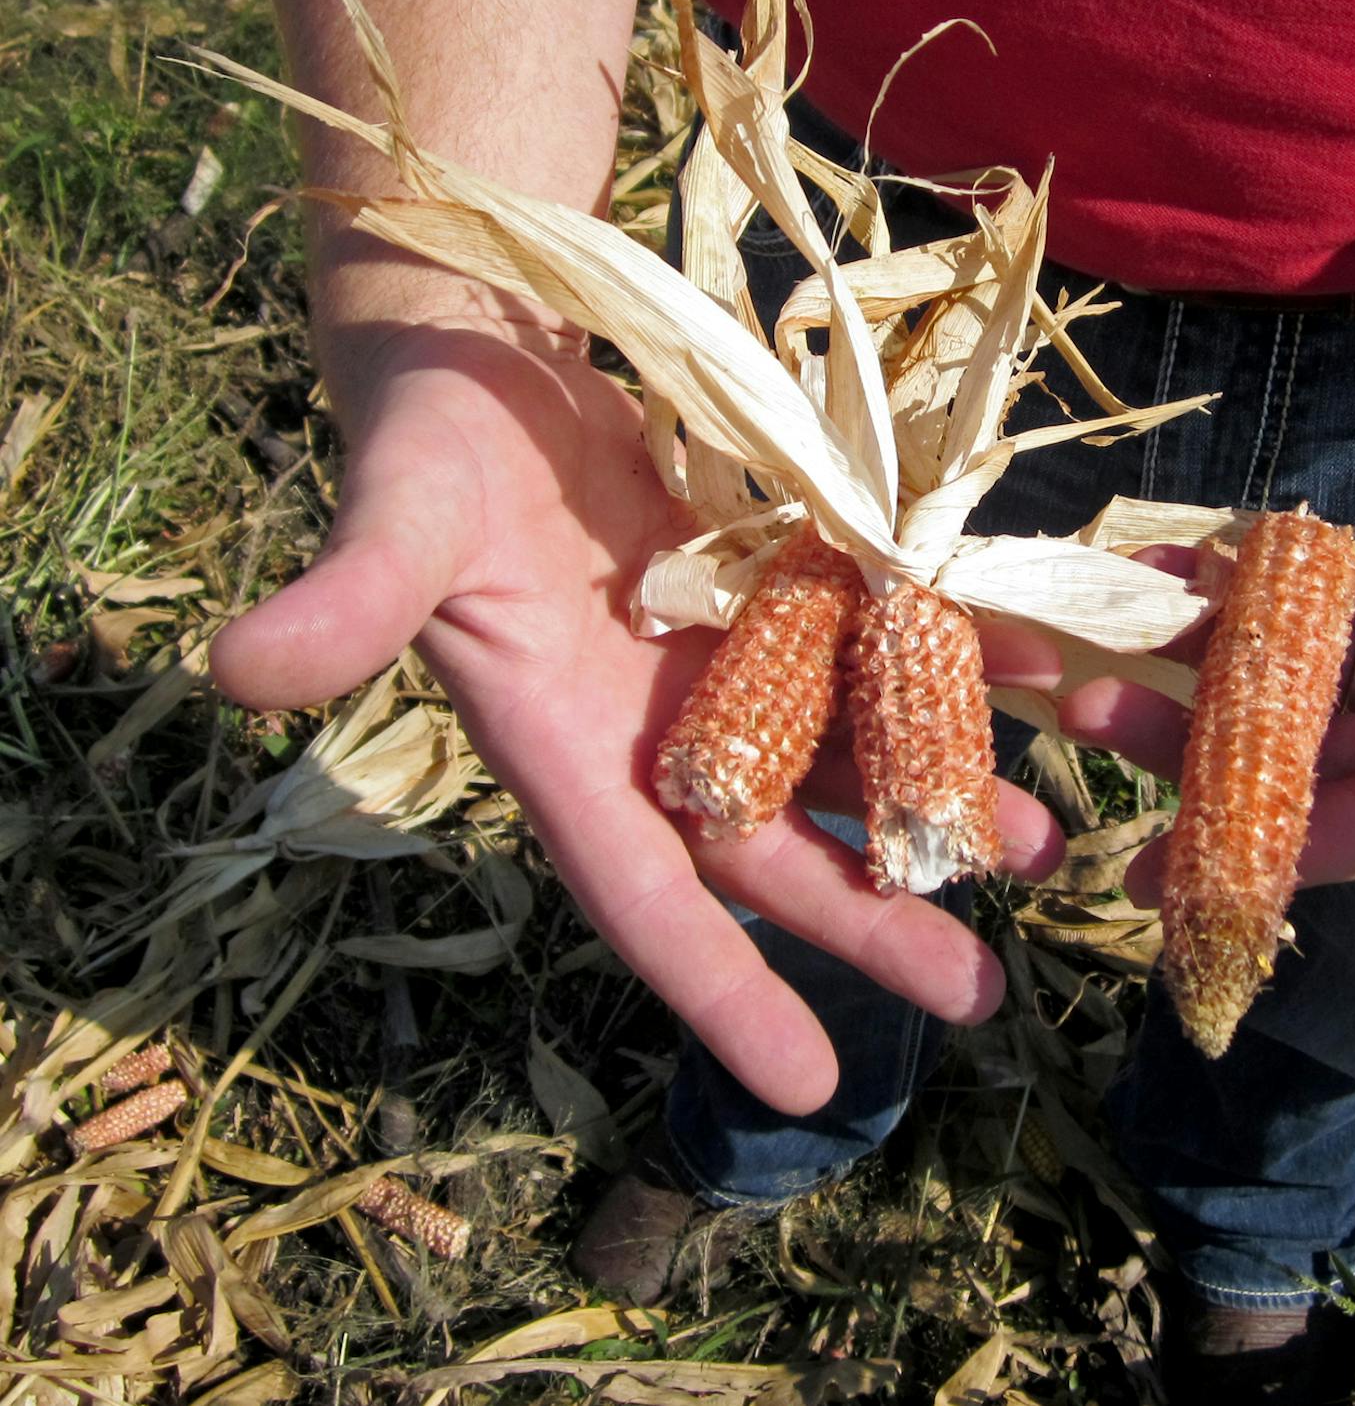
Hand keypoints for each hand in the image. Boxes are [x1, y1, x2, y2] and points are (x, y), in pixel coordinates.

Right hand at [212, 324, 1063, 1113]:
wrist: (485, 341)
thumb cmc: (428, 433)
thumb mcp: (396, 514)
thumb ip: (346, 600)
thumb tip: (235, 669)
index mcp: (566, 744)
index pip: (645, 896)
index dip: (721, 990)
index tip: (806, 1088)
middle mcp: (657, 723)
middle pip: (778, 850)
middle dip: (877, 923)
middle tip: (984, 995)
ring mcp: (726, 655)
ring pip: (846, 754)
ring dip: (940, 802)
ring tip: (1046, 844)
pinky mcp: (777, 579)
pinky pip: (879, 638)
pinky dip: (956, 661)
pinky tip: (1043, 683)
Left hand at [1065, 383, 1354, 893]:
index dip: (1289, 851)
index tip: (1179, 873)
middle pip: (1320, 769)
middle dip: (1205, 758)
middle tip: (1091, 724)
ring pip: (1305, 699)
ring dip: (1207, 681)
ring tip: (1102, 654)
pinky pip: (1323, 621)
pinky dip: (1250, 602)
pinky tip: (1172, 576)